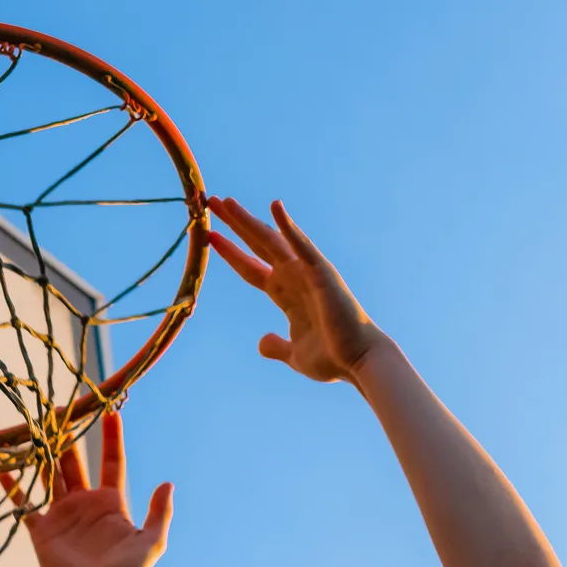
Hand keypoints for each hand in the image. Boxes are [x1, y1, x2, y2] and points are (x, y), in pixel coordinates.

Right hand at [2, 412, 172, 566]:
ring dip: (42, 453)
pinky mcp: (42, 530)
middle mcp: (84, 503)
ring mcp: (62, 515)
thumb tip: (167, 483)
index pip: (111, 461)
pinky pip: (24, 504)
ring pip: (50, 475)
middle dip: (68, 436)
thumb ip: (158, 514)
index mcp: (110, 502)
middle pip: (74, 462)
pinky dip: (13, 488)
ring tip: (34, 428)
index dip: (111, 437)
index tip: (111, 411)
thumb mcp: (150, 543)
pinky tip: (3, 470)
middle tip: (60, 409)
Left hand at [207, 196, 385, 383]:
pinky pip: (302, 245)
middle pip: (256, 244)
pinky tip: (274, 207)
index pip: (250, 267)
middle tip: (211, 203)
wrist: (357, 364)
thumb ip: (276, 346)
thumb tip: (263, 342)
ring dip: (248, 220)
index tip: (209, 236)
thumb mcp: (294, 354)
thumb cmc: (332, 358)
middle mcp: (293, 276)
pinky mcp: (321, 272)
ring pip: (271, 239)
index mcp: (285, 293)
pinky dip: (288, 226)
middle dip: (234, 225)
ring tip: (226, 202)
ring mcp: (306, 272)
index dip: (230, 252)